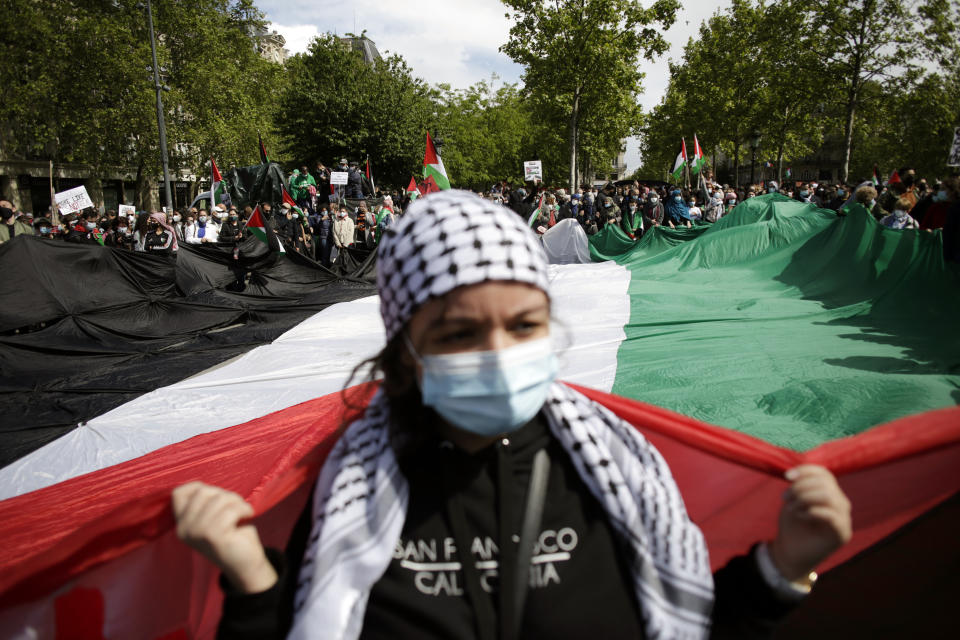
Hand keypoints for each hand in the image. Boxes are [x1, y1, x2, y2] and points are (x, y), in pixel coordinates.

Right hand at [172, 482, 276, 593]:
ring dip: (237, 501)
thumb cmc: (233, 534)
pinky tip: (248, 516)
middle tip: (236, 505)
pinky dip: (244, 509)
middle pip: (202, 492)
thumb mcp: (214, 516)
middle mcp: (184, 529)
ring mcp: (197, 533)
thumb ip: (205, 502)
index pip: (179, 493)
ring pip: (219, 499)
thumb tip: (201, 485)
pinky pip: (231, 510)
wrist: (246, 564)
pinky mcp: (213, 536)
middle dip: (224, 494)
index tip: (217, 496)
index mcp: (181, 524)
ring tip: (242, 511)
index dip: (200, 487)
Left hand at [769, 465, 851, 580]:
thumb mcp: (794, 500)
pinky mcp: (842, 534)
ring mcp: (844, 519)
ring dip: (804, 498)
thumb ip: (800, 486)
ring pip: (829, 496)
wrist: (790, 553)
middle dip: (800, 487)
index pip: (825, 474)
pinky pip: (831, 515)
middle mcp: (841, 504)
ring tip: (791, 507)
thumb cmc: (793, 525)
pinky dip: (812, 511)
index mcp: (830, 494)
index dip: (806, 471)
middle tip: (785, 498)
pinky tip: (800, 516)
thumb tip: (797, 472)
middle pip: (826, 483)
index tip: (787, 476)